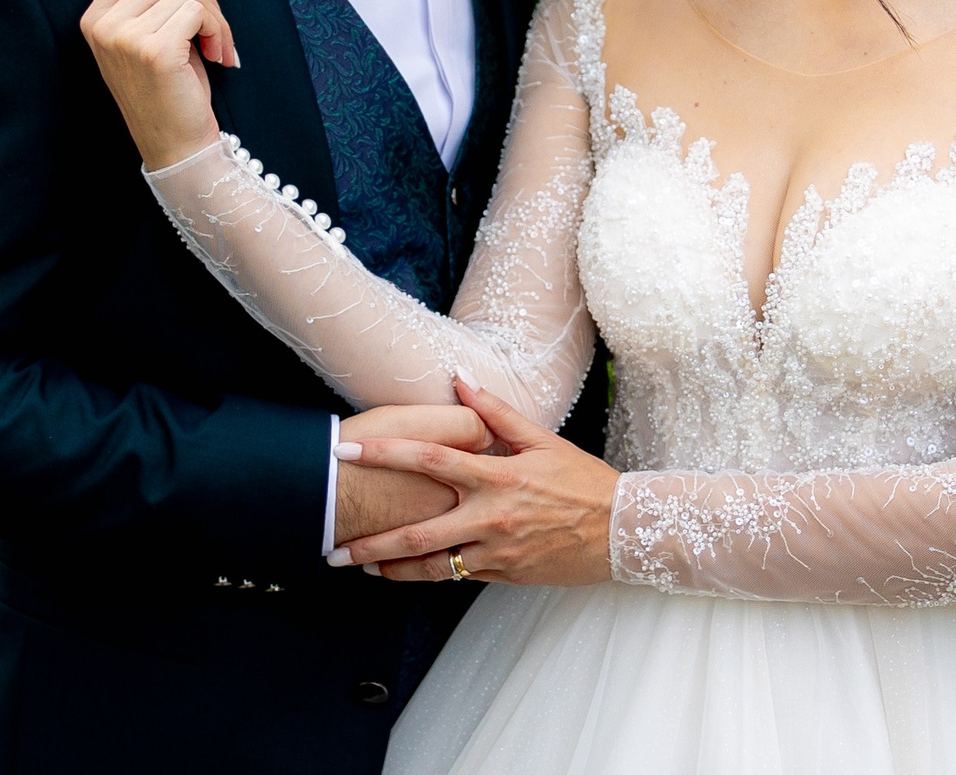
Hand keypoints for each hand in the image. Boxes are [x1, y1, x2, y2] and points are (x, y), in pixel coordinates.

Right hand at [80, 0, 236, 169]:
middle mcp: (103, 25)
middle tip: (215, 32)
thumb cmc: (170, 92)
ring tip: (217, 49)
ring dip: (216, 18)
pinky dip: (219, 30)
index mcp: (95, 18)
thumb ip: (155, 1)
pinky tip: (220, 57)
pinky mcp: (153, 50)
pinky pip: (198, 12)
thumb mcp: (150, 38)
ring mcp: (124, 37)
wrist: (175, 147)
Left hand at [332, 377, 616, 586]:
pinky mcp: (504, 575)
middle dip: (369, 543)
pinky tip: (407, 573)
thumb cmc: (583, 480)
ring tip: (361, 568)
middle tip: (331, 547)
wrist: (623, 531)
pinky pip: (458, 577)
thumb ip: (497, 413)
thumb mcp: (543, 440)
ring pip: (432, 567)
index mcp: (496, 477)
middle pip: (416, 533)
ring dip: (391, 570)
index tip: (347, 453)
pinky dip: (430, 575)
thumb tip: (461, 379)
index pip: (428, 460)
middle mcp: (490, 517)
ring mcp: (496, 552)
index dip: (383, 455)